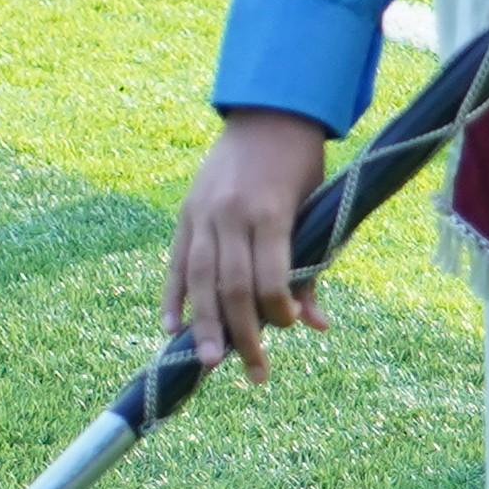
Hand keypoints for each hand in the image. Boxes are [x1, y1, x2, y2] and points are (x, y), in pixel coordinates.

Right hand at [168, 108, 337, 373]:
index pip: (269, 279)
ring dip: (203, 327)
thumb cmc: (302, 165)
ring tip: (206, 364)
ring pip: (199, 281)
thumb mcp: (315, 210)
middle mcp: (230, 215)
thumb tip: (317, 324)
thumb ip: (310, 266)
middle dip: (243, 336)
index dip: (278, 311)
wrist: (268, 113)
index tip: (288, 326)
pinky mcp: (186, 213)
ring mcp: (203, 214)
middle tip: (256, 375)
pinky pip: (176, 263)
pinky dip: (173, 296)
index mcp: (269, 212)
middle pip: (232, 289)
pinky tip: (171, 327)